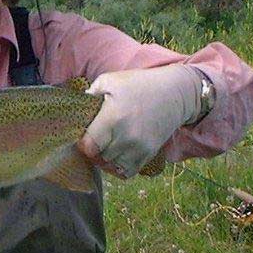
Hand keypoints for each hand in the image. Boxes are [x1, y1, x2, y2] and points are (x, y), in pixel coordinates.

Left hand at [78, 64, 202, 177]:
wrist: (176, 93)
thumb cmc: (139, 84)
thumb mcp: (111, 80)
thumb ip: (91, 94)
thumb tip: (77, 109)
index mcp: (113, 118)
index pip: (88, 146)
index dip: (83, 143)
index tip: (84, 135)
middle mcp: (126, 137)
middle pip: (99, 156)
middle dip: (95, 149)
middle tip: (97, 137)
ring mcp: (139, 148)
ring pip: (112, 166)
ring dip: (107, 158)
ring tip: (108, 144)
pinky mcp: (149, 154)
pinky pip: (127, 172)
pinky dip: (119, 167)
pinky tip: (118, 154)